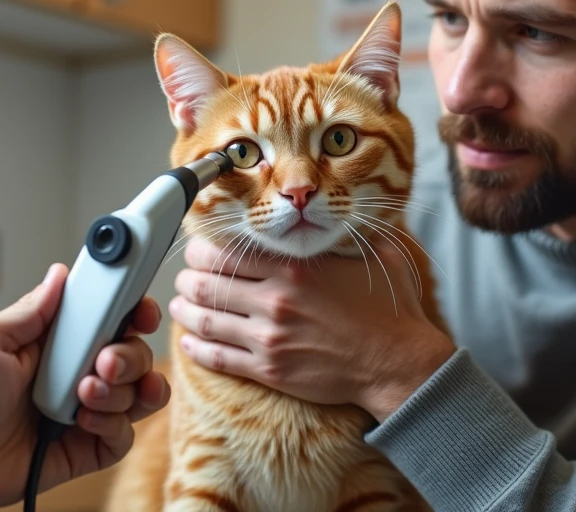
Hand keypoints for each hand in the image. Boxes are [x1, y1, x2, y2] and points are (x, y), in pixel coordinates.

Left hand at [0, 264, 170, 509]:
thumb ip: (31, 310)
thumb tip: (60, 274)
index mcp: (56, 341)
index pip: (110, 320)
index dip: (134, 313)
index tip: (140, 313)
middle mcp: (76, 373)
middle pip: (134, 354)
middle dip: (129, 355)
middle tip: (103, 361)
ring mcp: (84, 411)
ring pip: (137, 393)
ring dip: (121, 390)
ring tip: (86, 394)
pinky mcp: (85, 449)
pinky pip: (124, 435)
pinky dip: (114, 424)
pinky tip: (84, 421)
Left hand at [169, 238, 454, 421]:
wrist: (397, 364)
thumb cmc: (388, 310)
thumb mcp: (373, 255)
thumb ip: (348, 232)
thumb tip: (342, 206)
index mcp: (295, 267)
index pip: (228, 252)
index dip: (203, 250)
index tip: (199, 250)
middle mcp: (275, 300)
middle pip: (207, 283)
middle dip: (188, 278)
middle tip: (185, 277)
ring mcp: (269, 338)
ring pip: (205, 320)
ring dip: (184, 311)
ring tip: (178, 305)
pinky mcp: (269, 370)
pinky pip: (218, 358)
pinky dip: (196, 348)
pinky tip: (188, 341)